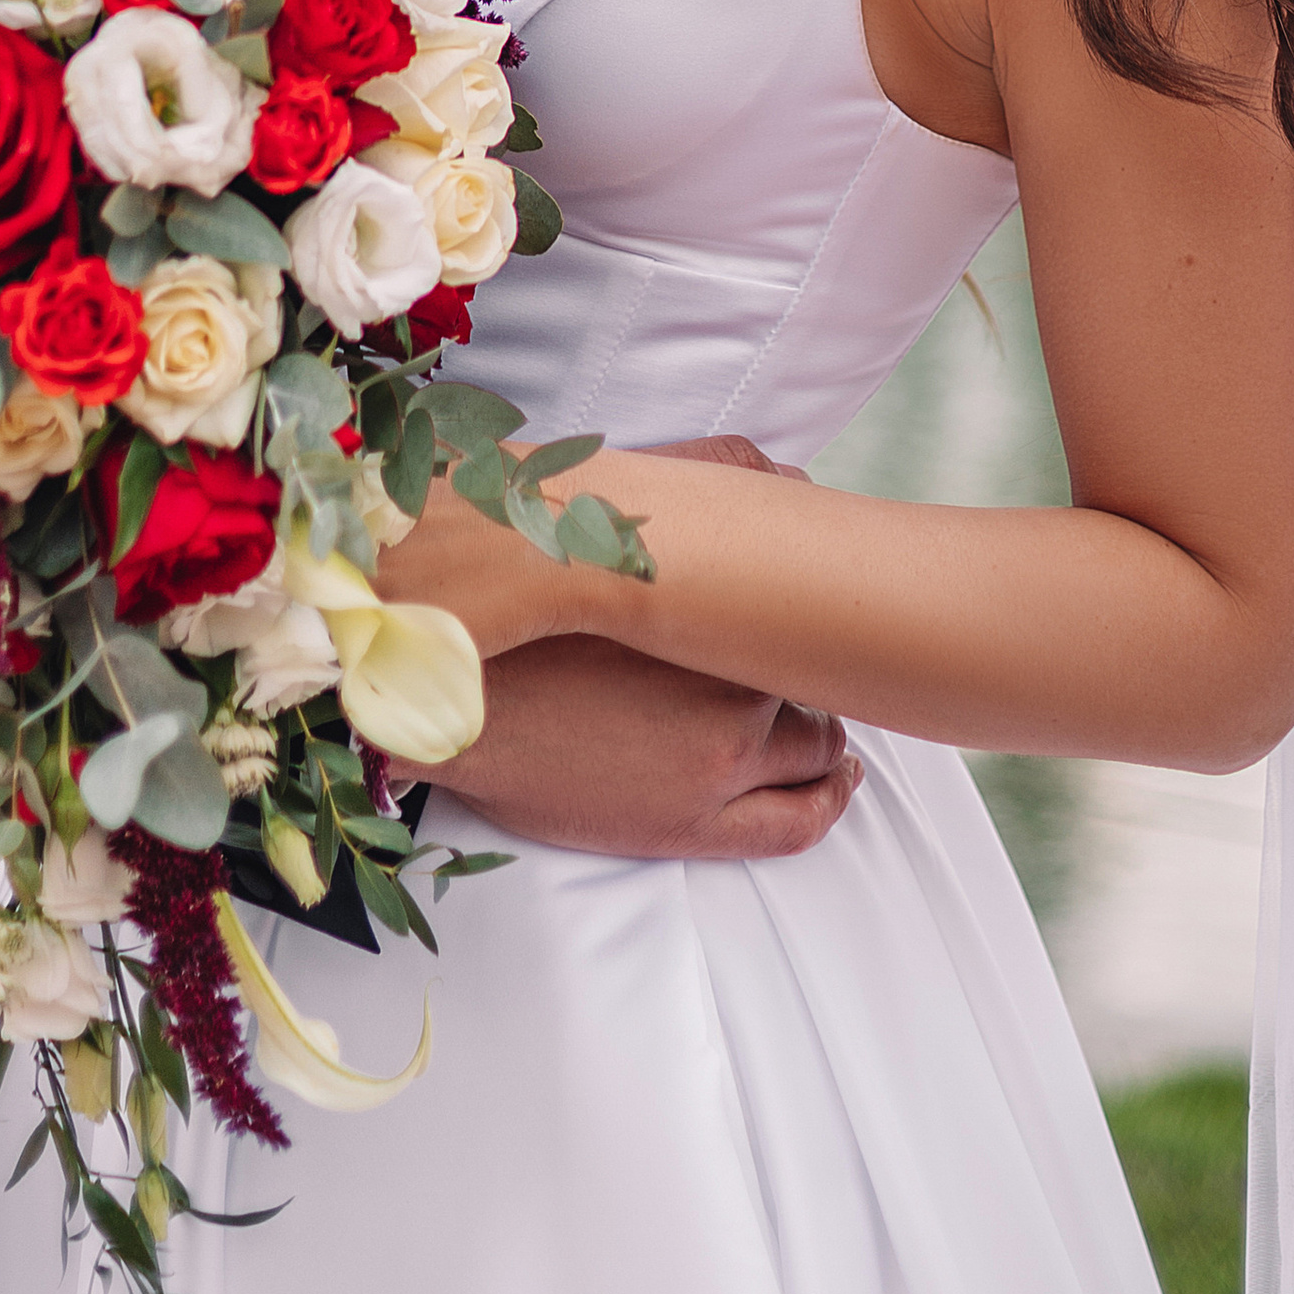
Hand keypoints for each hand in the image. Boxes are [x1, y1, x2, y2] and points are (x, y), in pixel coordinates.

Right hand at [383, 434, 862, 861]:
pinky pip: (798, 824)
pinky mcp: (693, 825)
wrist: (460, 700)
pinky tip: (833, 781)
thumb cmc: (536, 608)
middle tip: (807, 661)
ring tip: (811, 717)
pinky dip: (826, 798)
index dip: (813, 616)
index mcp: (716, 621)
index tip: (811, 612)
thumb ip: (701, 484)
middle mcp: (730, 693)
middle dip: (815, 672)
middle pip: (816, 681)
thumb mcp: (614, 526)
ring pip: (818, 752)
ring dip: (822, 733)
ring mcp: (717, 767)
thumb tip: (784, 468)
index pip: (807, 619)